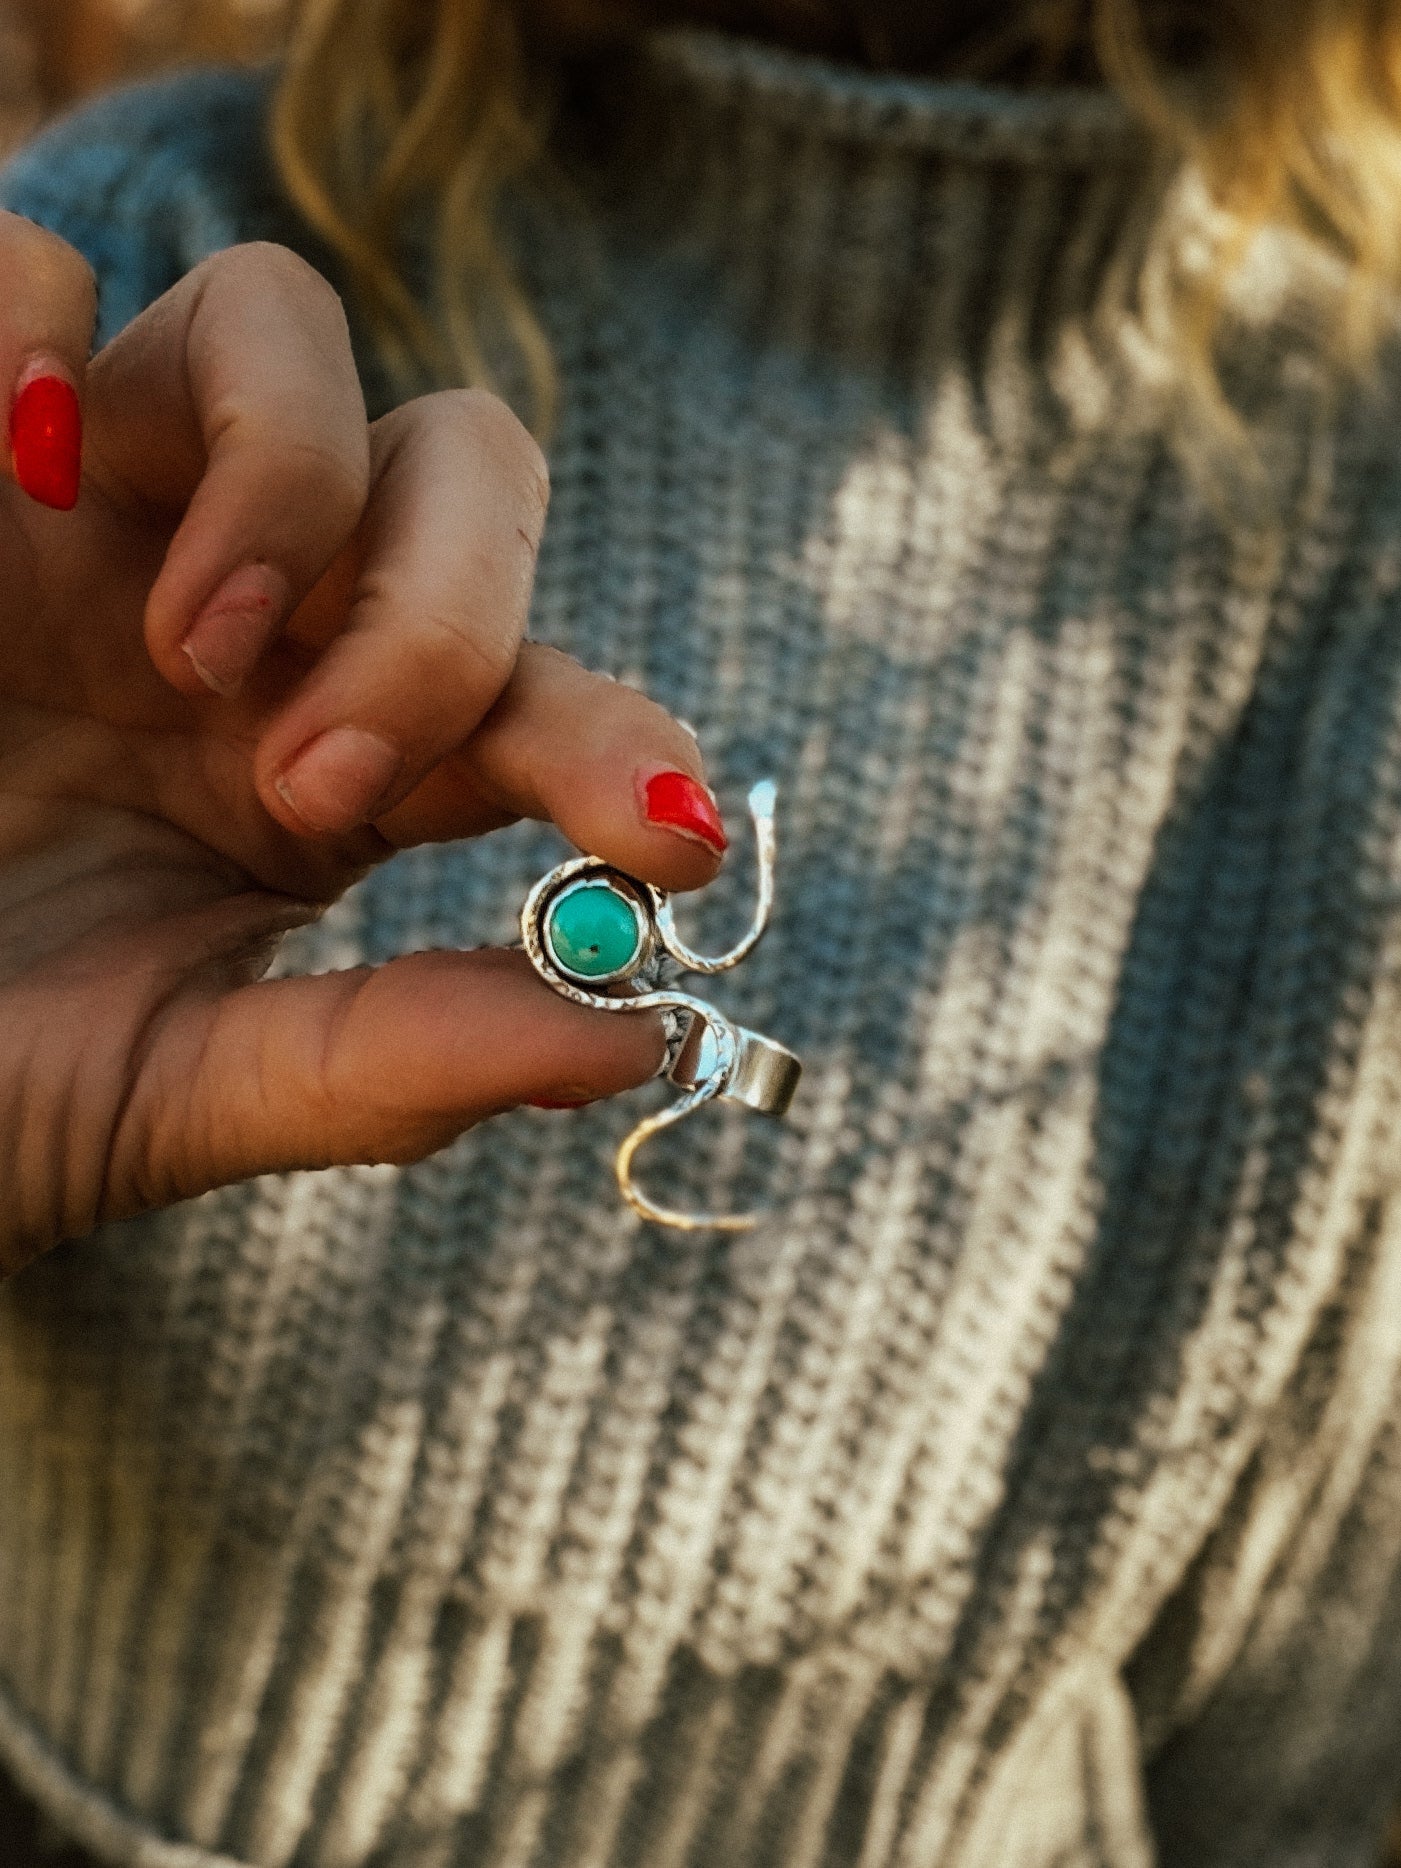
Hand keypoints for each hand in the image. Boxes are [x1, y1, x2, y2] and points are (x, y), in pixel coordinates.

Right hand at [0, 221, 726, 1275]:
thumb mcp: (174, 1092)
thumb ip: (392, 1064)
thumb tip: (636, 1040)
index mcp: (331, 768)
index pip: (535, 700)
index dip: (622, 744)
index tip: (671, 837)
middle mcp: (250, 612)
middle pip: (466, 469)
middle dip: (440, 611)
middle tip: (317, 775)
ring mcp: (100, 506)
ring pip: (281, 323)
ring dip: (280, 480)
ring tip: (175, 649)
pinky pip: (29, 272)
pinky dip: (37, 336)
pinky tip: (28, 471)